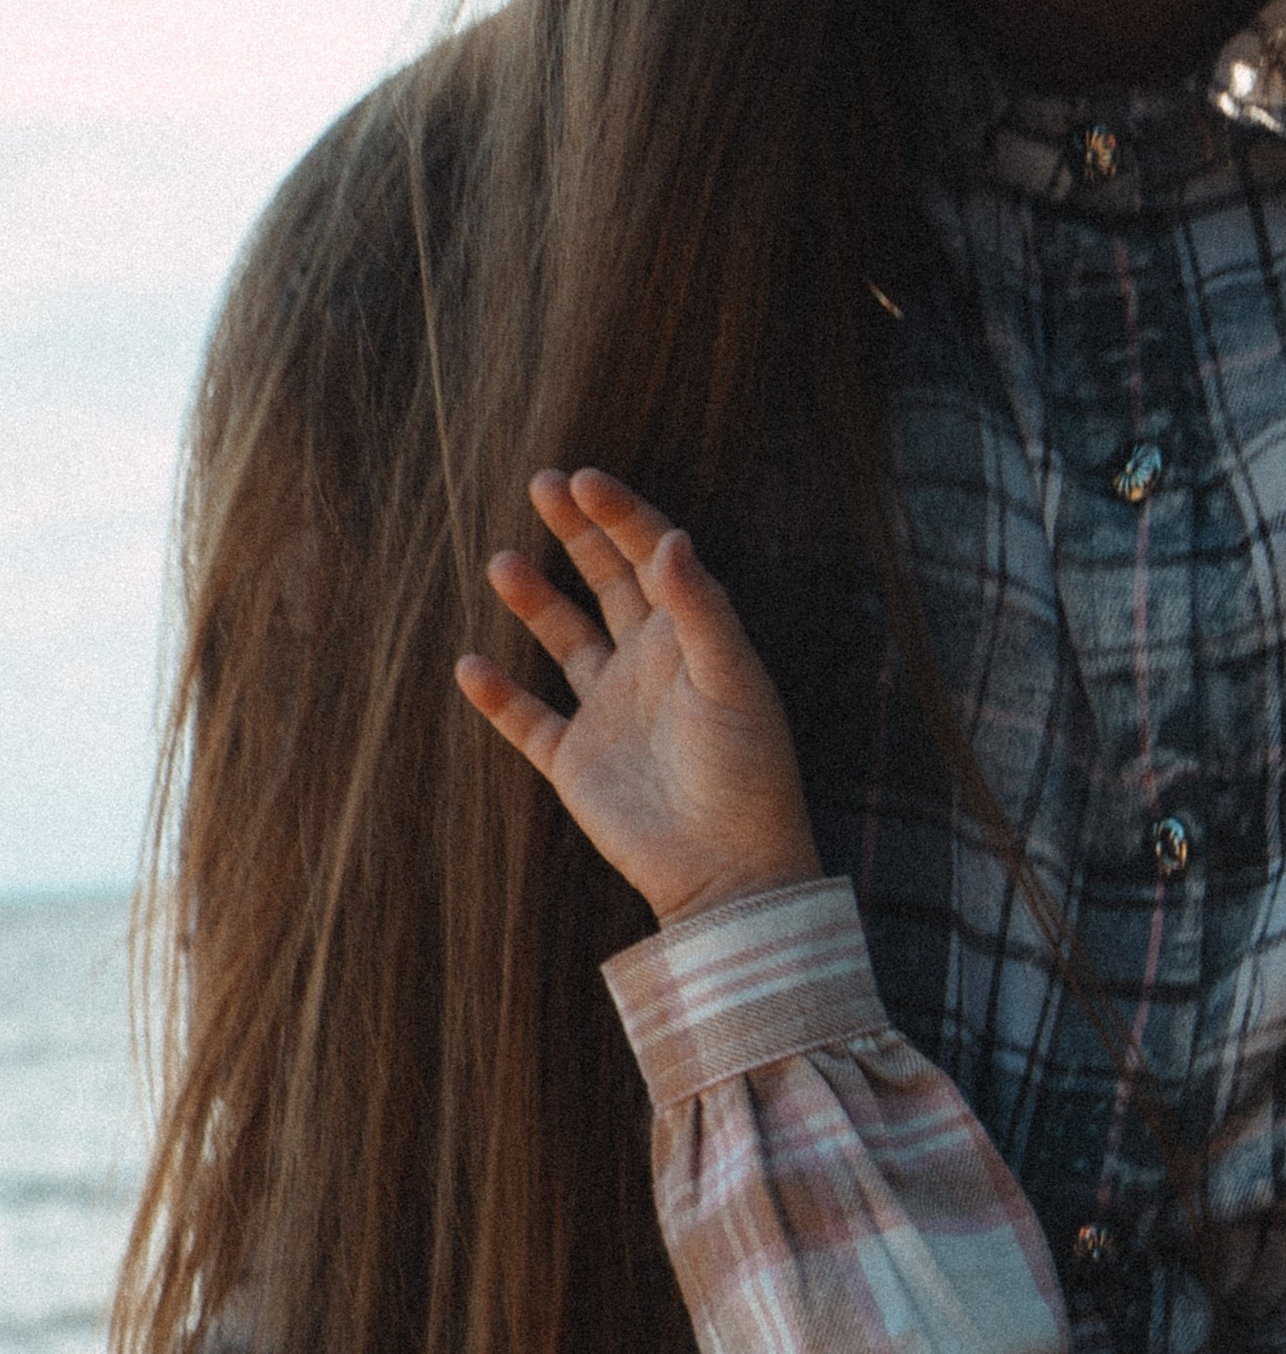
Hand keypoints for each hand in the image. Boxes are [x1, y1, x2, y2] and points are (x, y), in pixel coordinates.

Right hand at [455, 467, 820, 926]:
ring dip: (535, 600)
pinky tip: (470, 665)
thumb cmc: (748, 776)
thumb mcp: (733, 682)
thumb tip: (670, 538)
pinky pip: (529, 720)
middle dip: (578, 532)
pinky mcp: (578, 764)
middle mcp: (649, 668)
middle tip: (542, 483)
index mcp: (692, 642)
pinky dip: (498, 695)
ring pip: (565, 639)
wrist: (730, 873)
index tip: (583, 480)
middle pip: (609, 581)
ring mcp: (611, 714)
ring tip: (502, 561)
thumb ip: (701, 609)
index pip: (654, 558)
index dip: (620, 516)